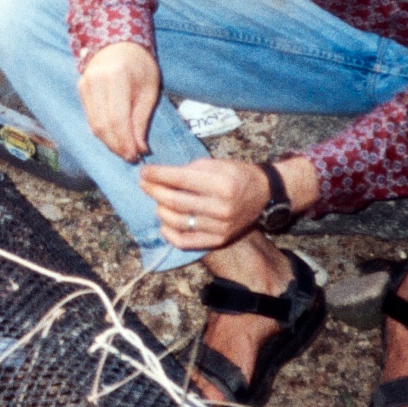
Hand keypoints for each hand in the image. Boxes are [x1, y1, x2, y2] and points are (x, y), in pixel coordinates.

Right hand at [78, 41, 160, 161]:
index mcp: (117, 77)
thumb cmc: (139, 66)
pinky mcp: (81, 89)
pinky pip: (90, 118)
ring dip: (109, 142)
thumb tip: (139, 148)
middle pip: (103, 124)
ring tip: (124, 150)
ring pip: (94, 124)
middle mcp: (96, 81)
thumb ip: (142, 120)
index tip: (135, 155)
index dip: (124, 141)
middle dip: (116, 145)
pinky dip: (102, 132)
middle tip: (130, 157)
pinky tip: (113, 138)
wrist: (119, 45)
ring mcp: (85, 84)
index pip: (117, 118)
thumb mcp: (149, 90)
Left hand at [141, 159, 271, 252]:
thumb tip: (157, 175)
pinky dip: (169, 234)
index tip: (144, 171)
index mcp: (222, 184)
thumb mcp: (216, 164)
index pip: (180, 179)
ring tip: (157, 201)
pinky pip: (185, 242)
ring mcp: (220, 227)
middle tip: (144, 184)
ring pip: (177, 221)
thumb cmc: (236, 175)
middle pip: (175, 201)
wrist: (263, 194)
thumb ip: (188, 170)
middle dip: (154, 191)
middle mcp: (221, 208)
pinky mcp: (218, 240)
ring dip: (160, 210)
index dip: (157, 175)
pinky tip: (164, 223)